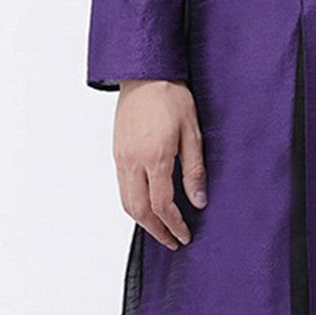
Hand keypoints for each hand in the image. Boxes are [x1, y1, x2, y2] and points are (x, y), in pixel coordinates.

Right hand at [113, 79, 207, 250]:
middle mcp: (133, 161)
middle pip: (139, 210)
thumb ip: (195, 169)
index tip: (185, 235)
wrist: (145, 73)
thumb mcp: (193, 131)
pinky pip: (121, 187)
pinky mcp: (116, 152)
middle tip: (172, 241)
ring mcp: (121, 157)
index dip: (174, 225)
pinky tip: (146, 205)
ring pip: (126, 202)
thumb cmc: (171, 96)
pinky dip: (133, 203)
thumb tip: (198, 201)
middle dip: (156, 231)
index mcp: (156, 157)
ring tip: (160, 229)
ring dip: (142, 221)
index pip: (162, 204)